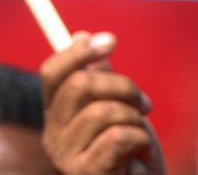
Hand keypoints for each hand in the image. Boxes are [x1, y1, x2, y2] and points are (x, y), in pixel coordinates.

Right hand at [40, 32, 163, 174]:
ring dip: (135, 121)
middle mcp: (52, 135)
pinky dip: (140, 142)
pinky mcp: (85, 173)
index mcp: (55, 115)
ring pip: (103, 111)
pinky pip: (118, 137)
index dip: (78, 52)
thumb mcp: (116, 111)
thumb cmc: (131, 157)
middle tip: (145, 102)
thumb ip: (100, 81)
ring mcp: (65, 156)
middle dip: (122, 86)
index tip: (110, 40)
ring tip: (143, 139)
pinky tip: (143, 158)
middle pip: (79, 85)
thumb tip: (83, 36)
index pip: (52, 73)